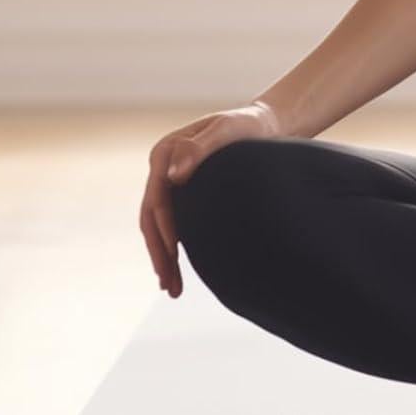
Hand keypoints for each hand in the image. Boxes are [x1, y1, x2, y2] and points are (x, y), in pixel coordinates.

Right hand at [140, 100, 280, 300]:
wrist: (263, 125)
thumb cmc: (246, 125)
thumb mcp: (226, 130)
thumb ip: (199, 148)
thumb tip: (173, 175)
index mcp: (165, 153)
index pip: (158, 198)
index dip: (164, 228)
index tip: (174, 254)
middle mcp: (163, 168)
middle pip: (152, 217)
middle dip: (158, 253)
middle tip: (167, 285)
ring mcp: (170, 182)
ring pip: (158, 227)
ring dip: (163, 258)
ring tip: (171, 290)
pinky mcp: (183, 194)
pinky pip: (171, 226)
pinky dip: (172, 249)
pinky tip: (177, 272)